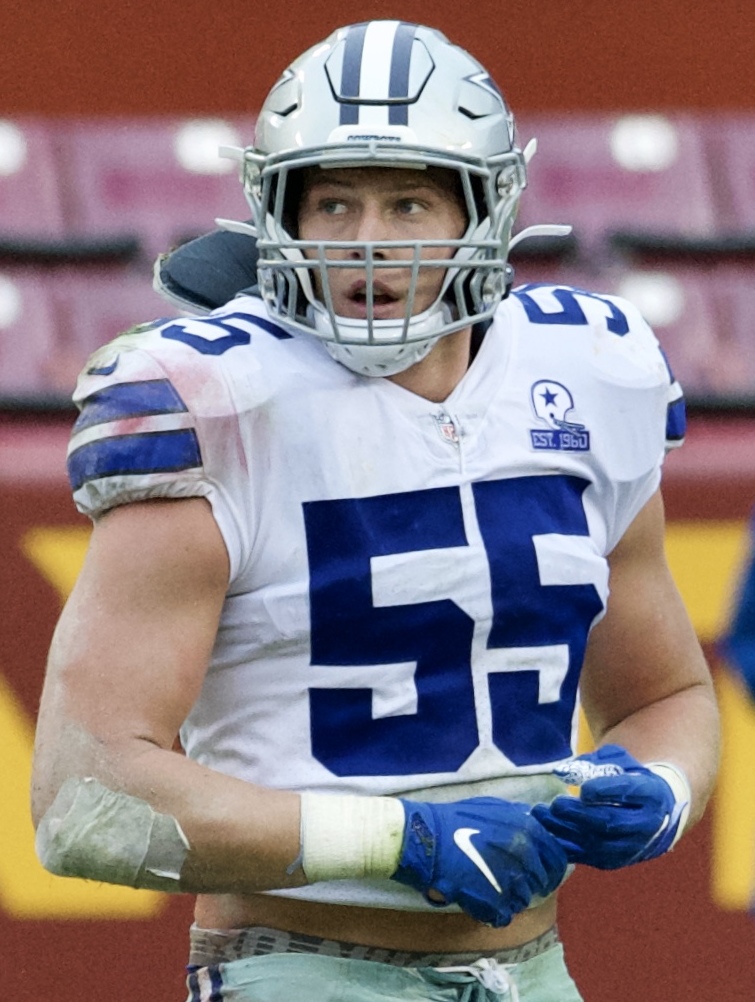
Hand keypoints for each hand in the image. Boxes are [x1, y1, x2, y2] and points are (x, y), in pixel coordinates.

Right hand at [391, 797, 567, 927]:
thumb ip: (518, 816)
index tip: (542, 872)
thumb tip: (535, 823)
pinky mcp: (490, 903)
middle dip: (530, 883)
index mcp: (526, 830)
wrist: (425, 837)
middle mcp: (523, 856)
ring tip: (492, 889)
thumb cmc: (454, 819)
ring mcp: (508, 880)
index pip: (556, 857)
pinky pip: (503, 916)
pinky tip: (482, 901)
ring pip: (523, 900)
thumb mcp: (491, 806)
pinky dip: (495, 912)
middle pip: (541, 882)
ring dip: (511, 897)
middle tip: (512, 881)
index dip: (551, 867)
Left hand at [530, 744, 690, 869]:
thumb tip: (561, 771)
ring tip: (540, 814)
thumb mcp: (621, 762)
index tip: (584, 788)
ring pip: (595, 842)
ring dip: (564, 829)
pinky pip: (586, 856)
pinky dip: (563, 845)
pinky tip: (544, 831)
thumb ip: (594, 762)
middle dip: (579, 814)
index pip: (628, 792)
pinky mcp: (612, 861)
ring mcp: (629, 848)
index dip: (605, 791)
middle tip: (555, 804)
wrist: (655, 816)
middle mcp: (644, 825)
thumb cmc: (631, 780)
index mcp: (651, 794)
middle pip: (609, 821)